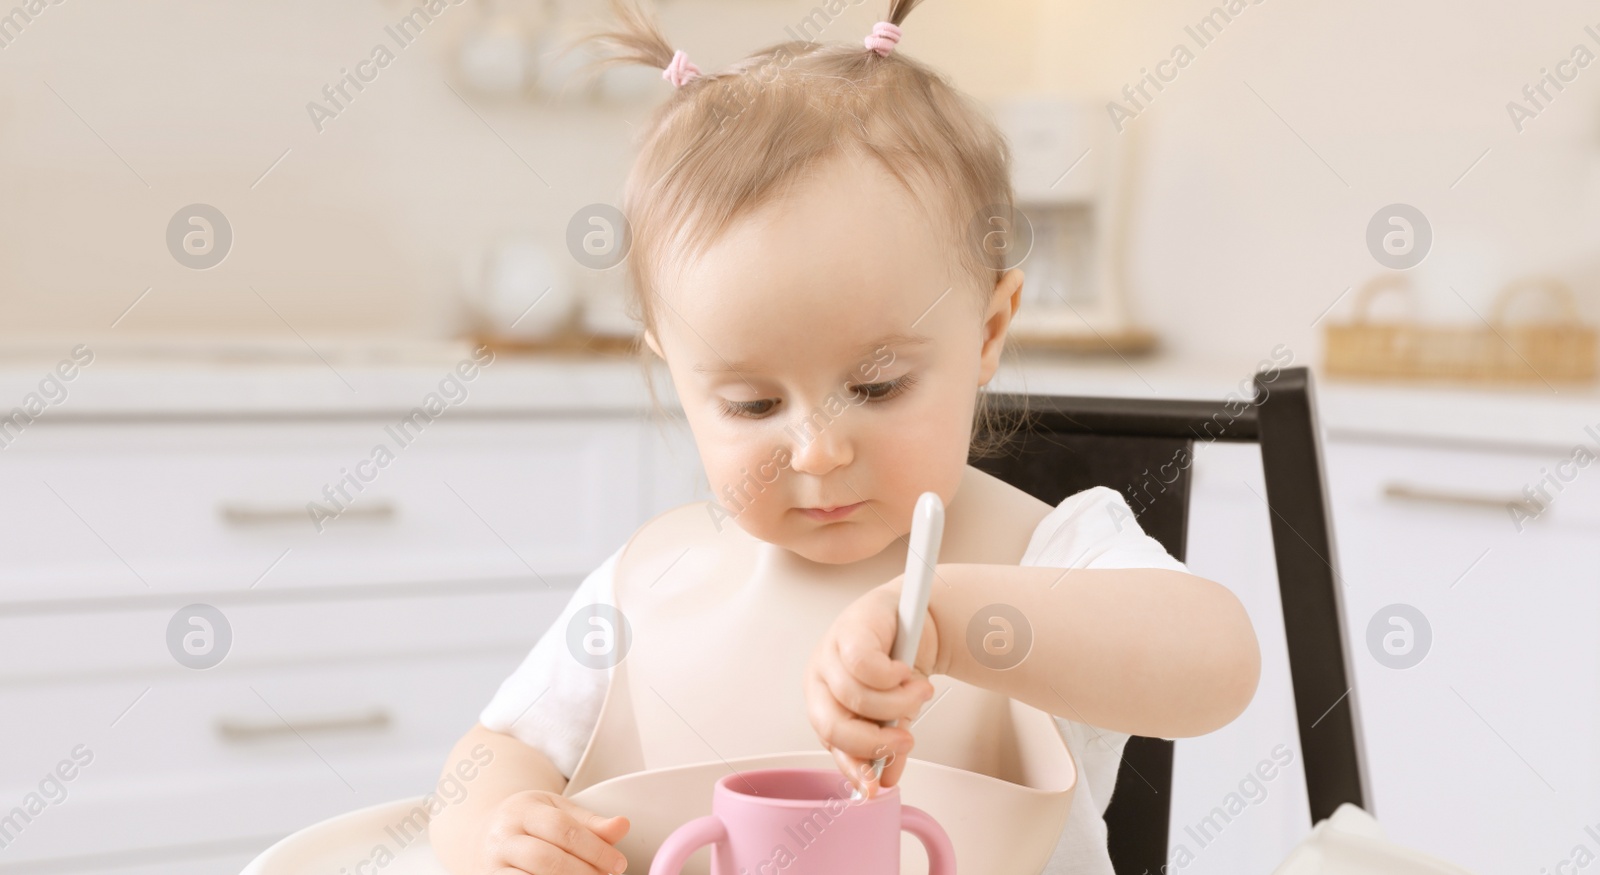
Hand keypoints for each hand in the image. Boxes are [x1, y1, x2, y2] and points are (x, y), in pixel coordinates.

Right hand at [476, 790, 628, 873]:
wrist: (483, 834)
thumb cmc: (530, 823)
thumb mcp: (558, 812)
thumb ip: (591, 822)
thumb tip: (623, 825)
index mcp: (523, 810)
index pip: (563, 829)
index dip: (595, 849)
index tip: (619, 864)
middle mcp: (502, 836)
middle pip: (547, 859)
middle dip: (583, 873)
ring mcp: (492, 864)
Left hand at [804, 577, 938, 798]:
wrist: (913, 619)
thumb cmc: (897, 663)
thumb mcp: (893, 710)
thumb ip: (887, 743)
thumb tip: (887, 780)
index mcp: (824, 704)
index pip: (831, 742)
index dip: (853, 766)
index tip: (876, 786)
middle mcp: (819, 680)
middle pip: (833, 724)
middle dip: (875, 740)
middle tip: (907, 739)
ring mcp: (829, 654)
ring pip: (855, 697)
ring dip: (897, 703)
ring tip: (921, 693)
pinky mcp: (849, 631)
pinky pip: (865, 666)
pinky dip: (892, 675)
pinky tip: (906, 671)